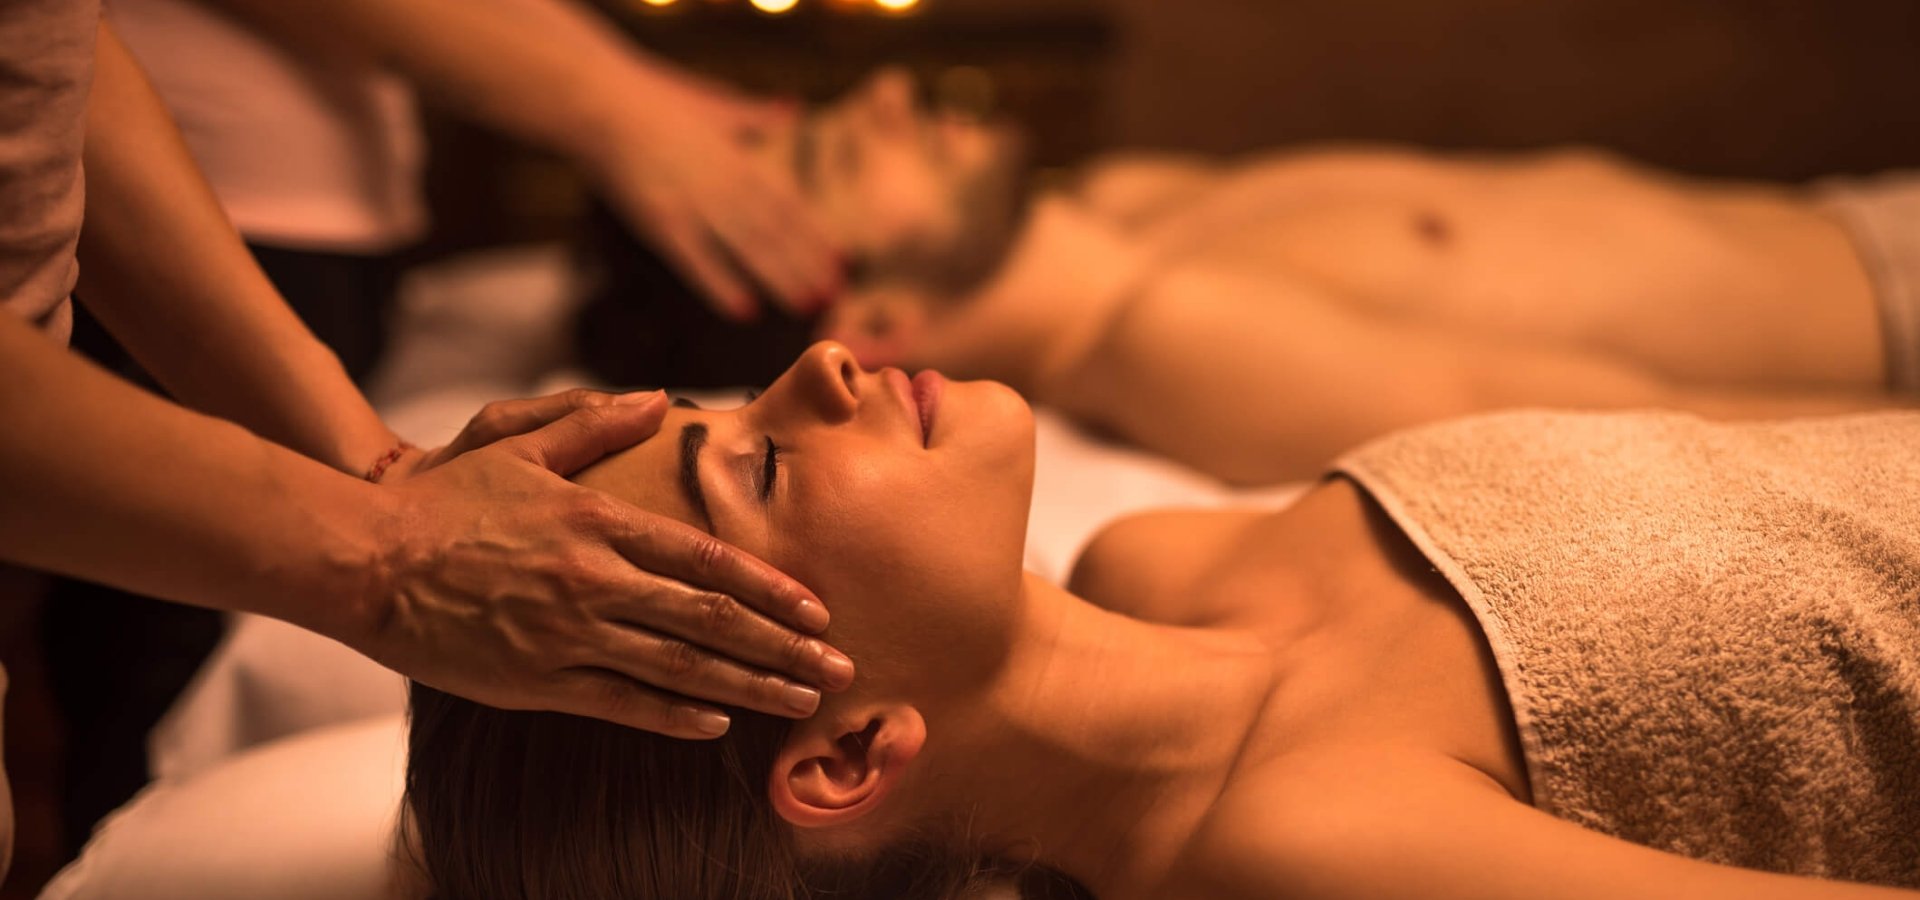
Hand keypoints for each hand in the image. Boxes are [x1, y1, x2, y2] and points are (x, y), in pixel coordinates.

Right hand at [353, 391, 854, 737]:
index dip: (769, 588)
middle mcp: (595, 579)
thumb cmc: (444, 498)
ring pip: (678, 667)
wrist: (365, 557)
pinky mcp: (534, 679)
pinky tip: (717, 725)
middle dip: (782, 647)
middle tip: (837, 668)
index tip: (816, 609)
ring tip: (800, 702)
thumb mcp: (519, 442)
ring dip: (748, 687)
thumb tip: (657, 397)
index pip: (706, 559)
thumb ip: (593, 423)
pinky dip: (673, 716)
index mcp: (599, 521)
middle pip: (710, 619)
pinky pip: (619, 702)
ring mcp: (567, 633)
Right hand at [589, 67, 842, 320]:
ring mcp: (692, 205)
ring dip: (779, 279)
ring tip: (806, 306)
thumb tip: (794, 108)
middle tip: (835, 295)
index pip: (786, 203)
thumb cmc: (654, 98)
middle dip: (806, 264)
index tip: (842, 259)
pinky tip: (745, 311)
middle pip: (774, 230)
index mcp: (737, 157)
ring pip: (746, 247)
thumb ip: (756, 114)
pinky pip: (695, 261)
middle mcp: (722, 184)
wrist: (597, 101)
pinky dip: (721, 285)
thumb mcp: (713, 103)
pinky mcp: (659, 222)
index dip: (814, 233)